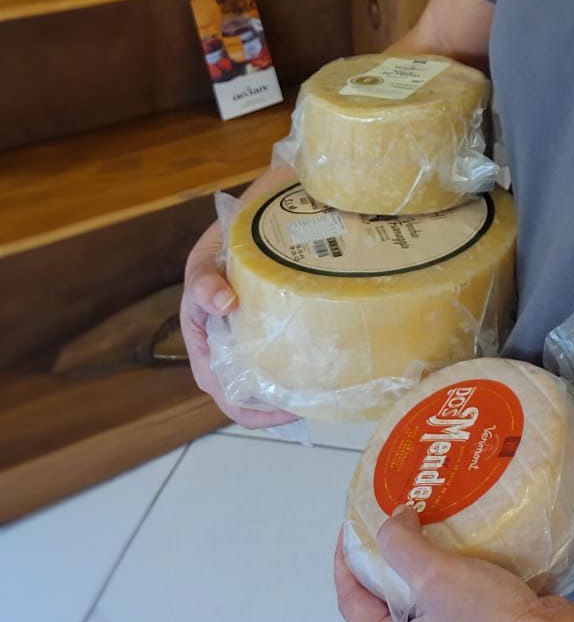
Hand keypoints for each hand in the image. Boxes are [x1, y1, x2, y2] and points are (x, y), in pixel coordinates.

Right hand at [180, 215, 298, 429]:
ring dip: (287, 388)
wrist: (261, 209)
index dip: (248, 409)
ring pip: (266, 374)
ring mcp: (250, 334)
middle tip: (307, 404)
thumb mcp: (206, 258)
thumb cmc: (226, 238)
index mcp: (202, 338)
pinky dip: (299, 363)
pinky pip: (285, 351)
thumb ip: (204, 281)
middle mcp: (225, 342)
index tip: (283, 411)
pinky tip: (324, 364)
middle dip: (272, 406)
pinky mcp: (274, 322)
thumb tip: (222, 304)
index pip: (219, 387)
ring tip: (318, 393)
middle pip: (245, 391)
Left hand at [334, 508, 573, 621]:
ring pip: (423, 597)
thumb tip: (392, 519)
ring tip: (430, 523)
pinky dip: (455, 569)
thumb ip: (402, 545)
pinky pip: (456, 597)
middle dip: (388, 557)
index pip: (351, 603)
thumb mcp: (434, 577)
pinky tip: (466, 543)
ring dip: (425, 561)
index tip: (351, 527)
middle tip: (393, 519)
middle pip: (386, 599)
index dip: (345, 562)